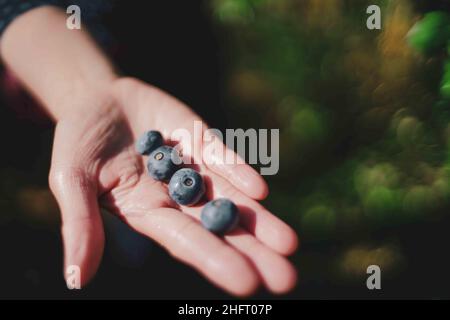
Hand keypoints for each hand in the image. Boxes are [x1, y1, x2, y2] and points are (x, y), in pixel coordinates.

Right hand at [49, 77, 297, 295]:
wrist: (97, 98)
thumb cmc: (78, 143)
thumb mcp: (71, 180)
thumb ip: (80, 224)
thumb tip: (75, 281)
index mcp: (148, 212)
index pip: (185, 241)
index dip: (214, 260)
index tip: (247, 284)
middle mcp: (177, 197)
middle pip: (218, 227)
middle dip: (252, 251)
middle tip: (286, 279)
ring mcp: (193, 168)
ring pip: (230, 197)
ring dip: (259, 220)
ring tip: (288, 244)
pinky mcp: (201, 139)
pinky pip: (221, 157)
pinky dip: (238, 172)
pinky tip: (260, 191)